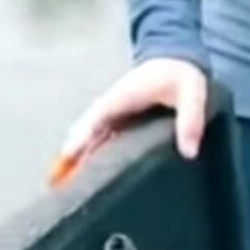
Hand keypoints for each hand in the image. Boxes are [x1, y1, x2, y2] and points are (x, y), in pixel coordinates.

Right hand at [49, 57, 207, 184]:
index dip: (82, 137)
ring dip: (75, 160)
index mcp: (122, 97)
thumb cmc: (181, 75)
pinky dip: (86, 157)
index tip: (68, 156)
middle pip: (83, 134)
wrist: (174, 59)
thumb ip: (191, 119)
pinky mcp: (115, 124)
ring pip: (86, 140)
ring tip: (62, 189)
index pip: (97, 119)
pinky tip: (81, 180)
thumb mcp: (192, 91)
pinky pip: (96, 142)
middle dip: (70, 157)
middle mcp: (110, 107)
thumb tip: (189, 152)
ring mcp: (110, 116)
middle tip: (57, 185)